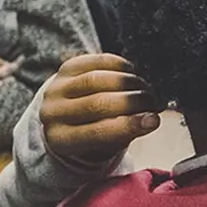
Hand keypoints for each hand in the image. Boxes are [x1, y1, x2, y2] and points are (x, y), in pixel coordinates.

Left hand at [41, 53, 161, 165]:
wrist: (66, 114)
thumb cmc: (93, 132)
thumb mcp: (105, 143)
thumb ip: (125, 133)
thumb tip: (151, 119)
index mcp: (60, 140)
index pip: (97, 132)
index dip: (129, 125)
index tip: (154, 120)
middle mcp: (52, 113)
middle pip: (97, 103)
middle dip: (132, 101)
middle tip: (153, 102)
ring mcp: (56, 87)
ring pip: (97, 80)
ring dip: (129, 83)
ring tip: (145, 89)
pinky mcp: (66, 67)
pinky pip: (96, 62)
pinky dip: (120, 66)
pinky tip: (132, 74)